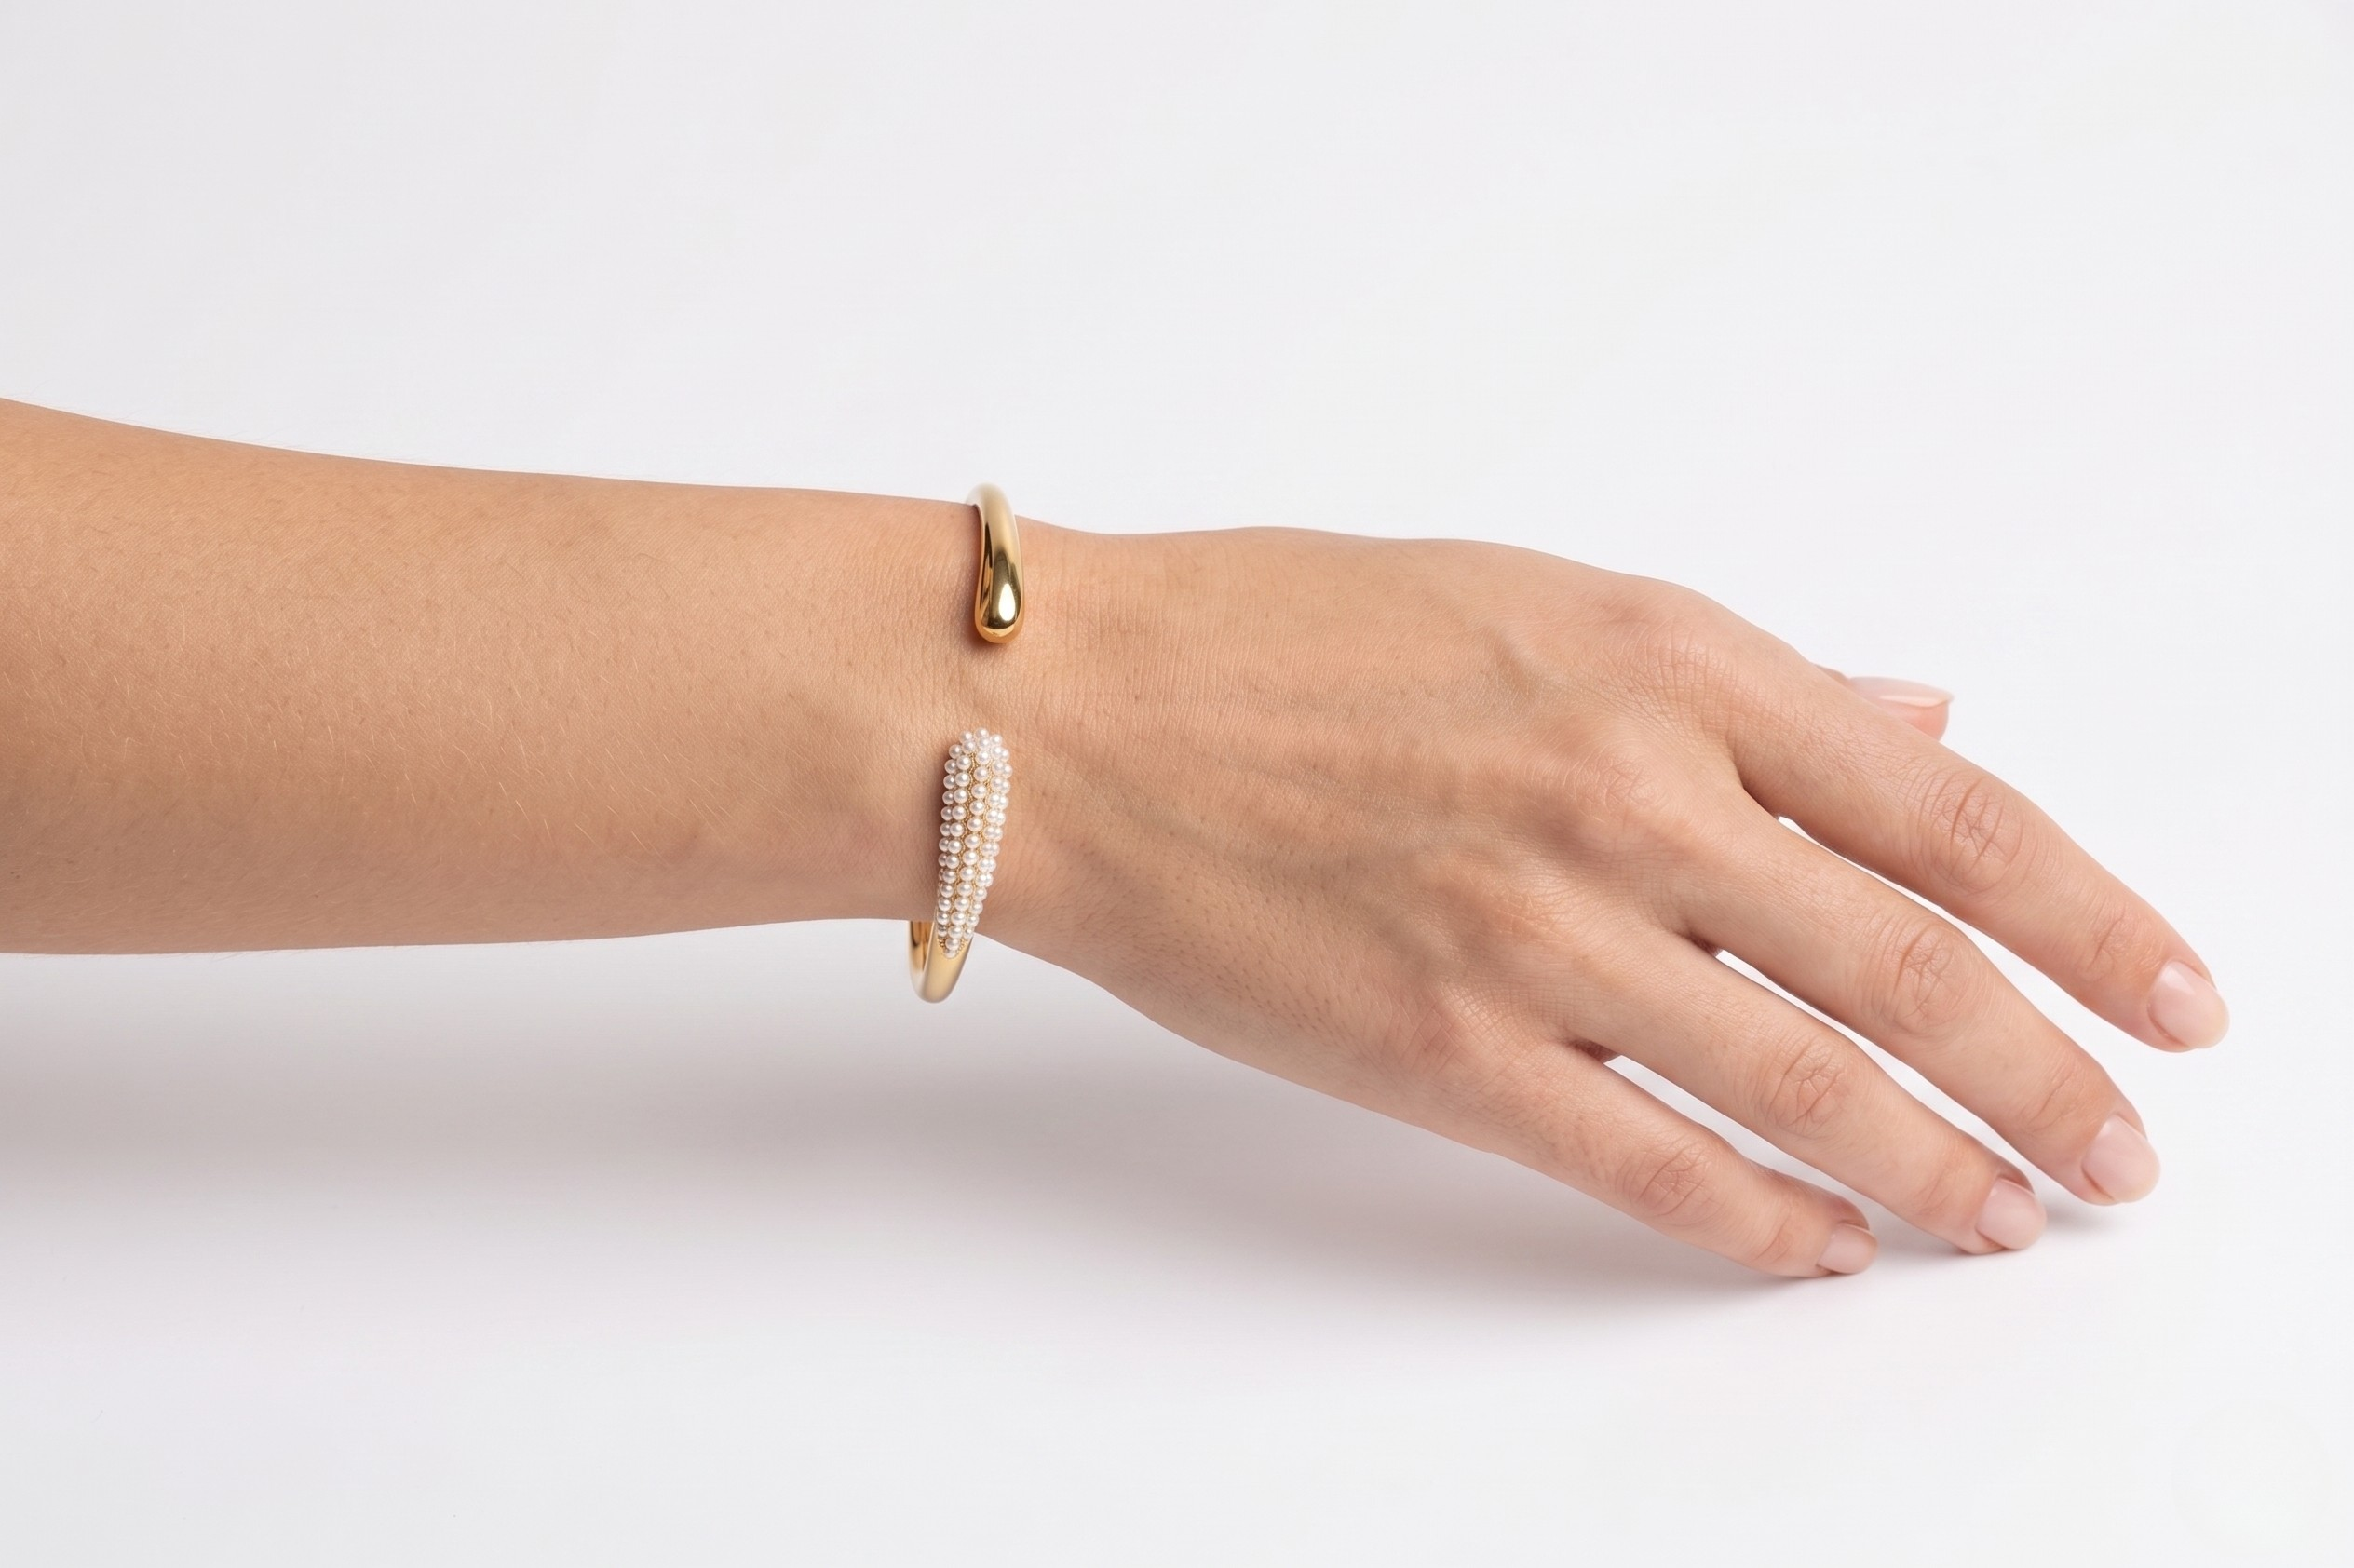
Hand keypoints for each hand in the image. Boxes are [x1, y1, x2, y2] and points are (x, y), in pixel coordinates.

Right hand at [989, 525, 2228, 1275]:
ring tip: (2005, 1217)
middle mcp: (1632, 795)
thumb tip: (1912, 715)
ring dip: (1935, 1168)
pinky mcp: (1444, 1050)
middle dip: (2050, 1078)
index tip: (2174, 995)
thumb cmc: (1279, 636)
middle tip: (2121, 1156)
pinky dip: (1758, 1216)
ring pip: (1807, 1083)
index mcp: (1669, 664)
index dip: (2094, 919)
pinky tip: (1820, 1244)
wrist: (1071, 715)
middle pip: (1915, 970)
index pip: (1953, 811)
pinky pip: (1651, 1161)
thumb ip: (1744, 679)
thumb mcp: (1537, 602)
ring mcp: (1540, 933)